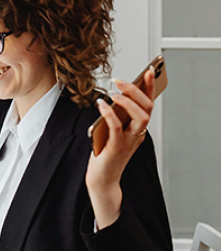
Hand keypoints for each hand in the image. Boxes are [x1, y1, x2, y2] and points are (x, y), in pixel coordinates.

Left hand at [85, 66, 155, 228]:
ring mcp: (129, 142)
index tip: (149, 71)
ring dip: (128, 101)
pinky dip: (110, 113)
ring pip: (139, 117)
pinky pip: (117, 127)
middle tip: (120, 80)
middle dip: (136, 91)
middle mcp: (137, 134)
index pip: (148, 105)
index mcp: (137, 129)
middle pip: (146, 108)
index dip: (150, 88)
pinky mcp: (116, 148)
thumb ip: (114, 118)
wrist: (101, 179)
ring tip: (113, 91)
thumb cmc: (105, 155)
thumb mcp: (111, 132)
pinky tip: (101, 104)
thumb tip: (109, 97)